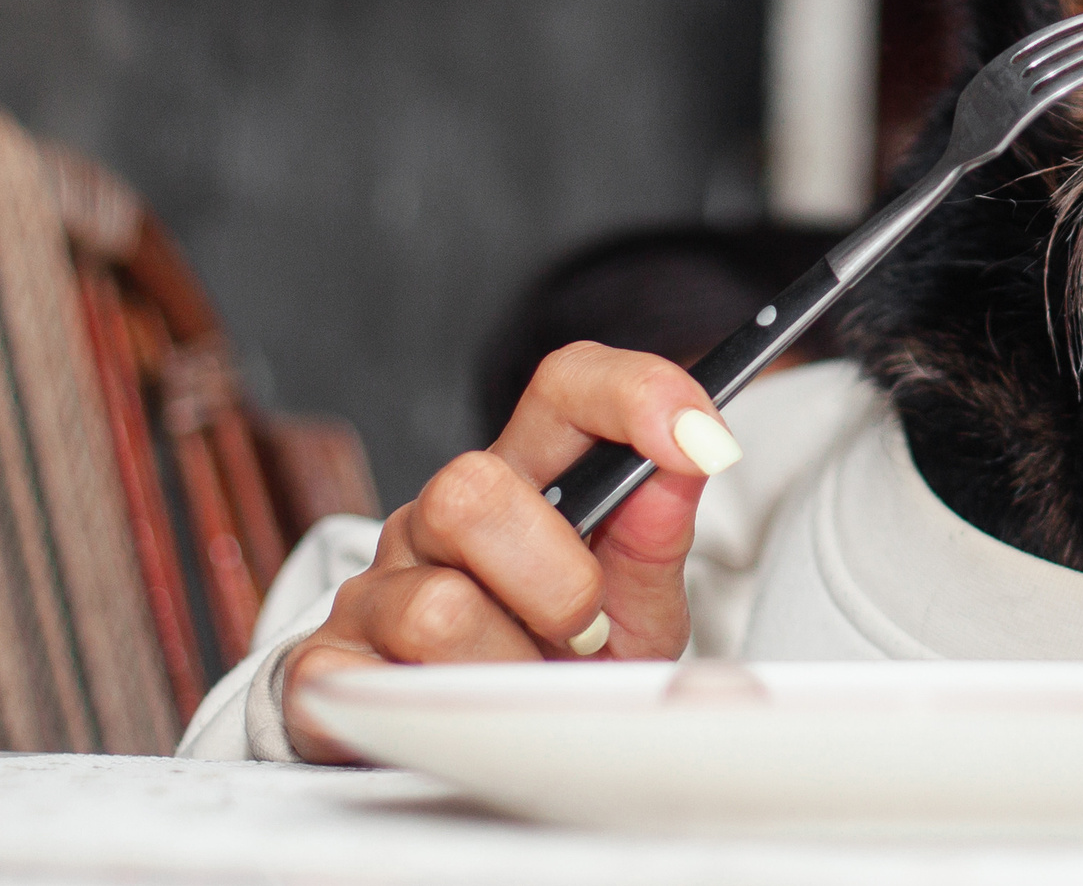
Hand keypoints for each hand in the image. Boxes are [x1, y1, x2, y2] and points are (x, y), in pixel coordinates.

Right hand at [280, 342, 740, 761]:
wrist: (475, 757)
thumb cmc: (561, 665)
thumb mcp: (635, 610)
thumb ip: (659, 537)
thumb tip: (693, 460)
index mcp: (525, 479)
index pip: (566, 387)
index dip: (633, 394)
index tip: (700, 438)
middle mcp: (437, 519)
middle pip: (469, 488)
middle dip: (556, 578)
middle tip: (586, 630)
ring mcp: (375, 588)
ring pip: (434, 610)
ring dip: (506, 669)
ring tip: (526, 686)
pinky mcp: (322, 669)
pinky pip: (371, 691)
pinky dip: (441, 722)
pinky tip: (463, 718)